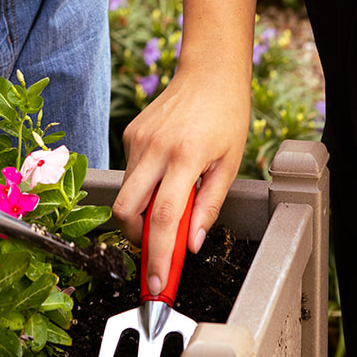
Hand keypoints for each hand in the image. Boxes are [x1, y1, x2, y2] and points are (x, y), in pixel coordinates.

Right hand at [111, 59, 249, 295]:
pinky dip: (144, 184)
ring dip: (143, 210)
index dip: (158, 256)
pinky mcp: (130, 133)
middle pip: (127, 209)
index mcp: (185, 158)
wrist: (209, 72)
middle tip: (155, 247)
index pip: (165, 218)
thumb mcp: (229, 164)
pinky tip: (167, 170)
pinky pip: (130, 172)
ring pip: (126, 192)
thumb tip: (191, 244)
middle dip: (136, 238)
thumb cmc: (226, 115)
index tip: (156, 284)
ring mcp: (138, 140)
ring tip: (171, 200)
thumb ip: (209, 206)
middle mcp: (155, 149)